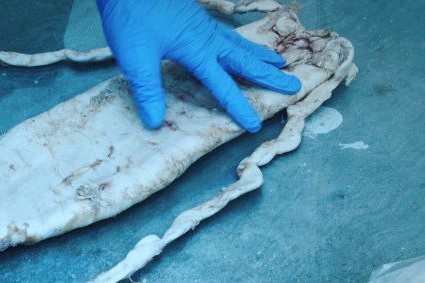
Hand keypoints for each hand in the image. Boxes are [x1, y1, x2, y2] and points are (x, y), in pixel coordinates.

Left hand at [97, 0, 301, 131]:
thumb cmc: (131, 18)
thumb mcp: (136, 59)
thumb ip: (148, 91)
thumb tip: (155, 122)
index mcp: (197, 51)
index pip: (223, 86)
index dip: (239, 106)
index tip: (255, 124)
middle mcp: (206, 37)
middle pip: (244, 60)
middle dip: (268, 76)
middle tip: (293, 85)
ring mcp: (203, 24)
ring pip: (239, 43)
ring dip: (259, 55)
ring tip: (278, 62)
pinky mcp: (194, 17)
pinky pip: (227, 33)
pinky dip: (240, 41)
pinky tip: (238, 43)